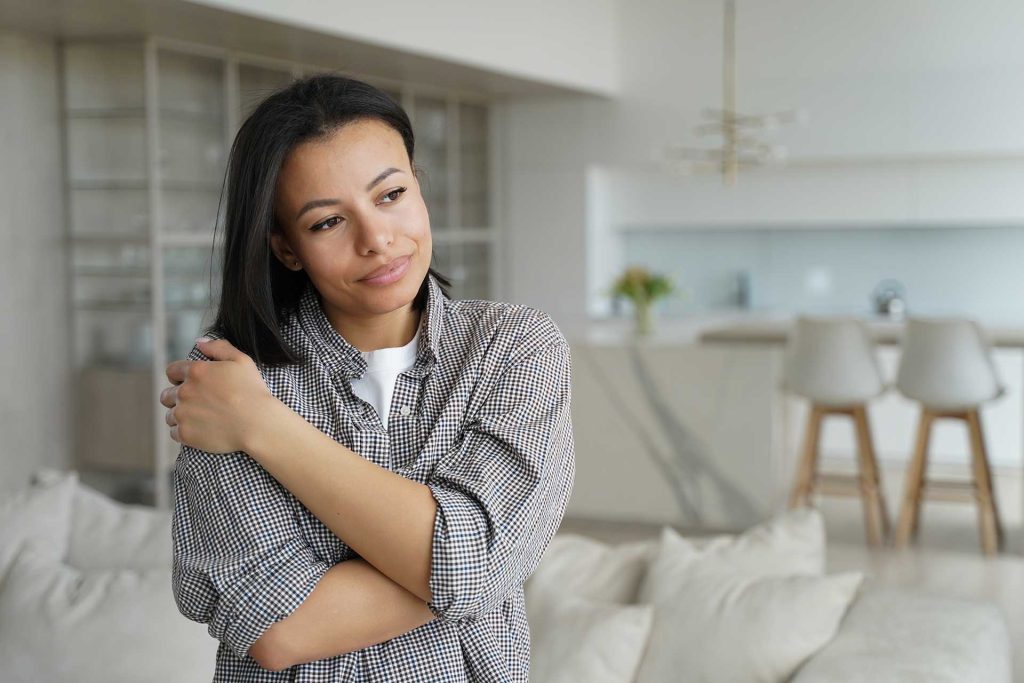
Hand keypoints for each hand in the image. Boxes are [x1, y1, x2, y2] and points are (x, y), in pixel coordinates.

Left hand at [159, 338, 278, 453]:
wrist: (257, 424)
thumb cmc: (252, 392)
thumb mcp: (242, 361)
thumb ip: (218, 347)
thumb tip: (199, 342)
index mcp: (196, 372)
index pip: (172, 371)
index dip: (179, 377)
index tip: (189, 384)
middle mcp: (184, 392)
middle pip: (167, 395)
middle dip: (177, 398)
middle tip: (195, 403)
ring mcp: (182, 414)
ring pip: (170, 415)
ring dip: (180, 416)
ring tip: (199, 419)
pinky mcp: (184, 433)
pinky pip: (174, 433)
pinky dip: (183, 432)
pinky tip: (199, 430)